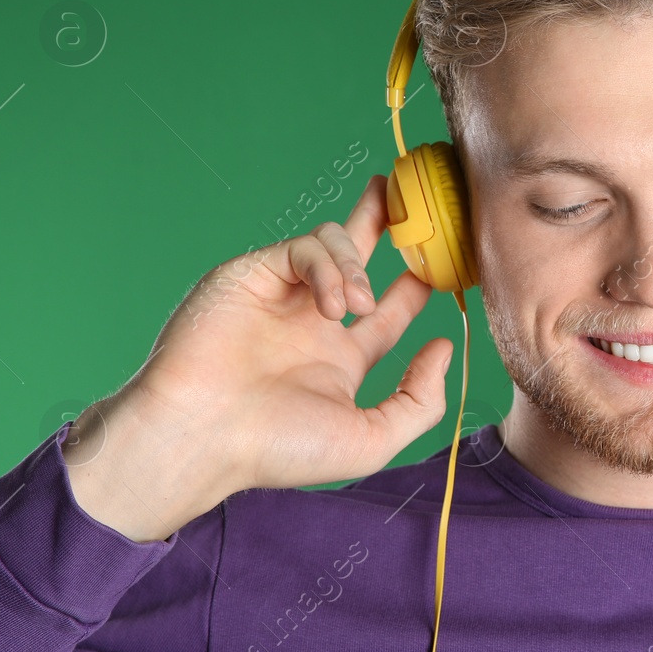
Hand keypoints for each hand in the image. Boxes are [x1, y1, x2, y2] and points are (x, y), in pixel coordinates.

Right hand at [64, 174, 453, 541]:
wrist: (201, 436)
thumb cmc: (277, 449)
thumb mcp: (370, 439)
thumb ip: (419, 399)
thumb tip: (445, 346)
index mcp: (340, 360)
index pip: (391, 310)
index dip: (421, 287)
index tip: (451, 272)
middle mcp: (312, 322)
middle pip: (362, 255)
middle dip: (392, 226)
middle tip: (421, 202)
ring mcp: (282, 295)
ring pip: (334, 244)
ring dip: (359, 266)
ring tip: (357, 305)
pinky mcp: (252, 273)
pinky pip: (303, 247)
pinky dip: (328, 266)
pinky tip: (332, 304)